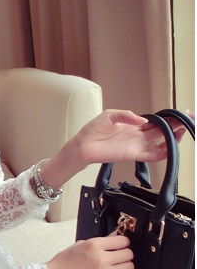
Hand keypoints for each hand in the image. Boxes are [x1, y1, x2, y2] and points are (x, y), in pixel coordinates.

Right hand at [47, 233, 133, 268]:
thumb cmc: (65, 260)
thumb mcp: (81, 244)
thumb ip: (101, 241)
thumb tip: (116, 236)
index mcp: (94, 245)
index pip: (122, 241)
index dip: (124, 242)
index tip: (121, 244)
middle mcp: (101, 258)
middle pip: (128, 254)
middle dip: (125, 253)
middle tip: (119, 255)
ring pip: (129, 267)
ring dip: (124, 265)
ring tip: (116, 265)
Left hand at [74, 109, 190, 165]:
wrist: (82, 145)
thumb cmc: (93, 131)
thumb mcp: (110, 115)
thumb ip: (127, 115)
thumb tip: (143, 120)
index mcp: (133, 126)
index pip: (156, 121)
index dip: (168, 118)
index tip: (181, 112)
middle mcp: (138, 136)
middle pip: (162, 130)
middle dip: (176, 125)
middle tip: (190, 119)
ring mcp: (136, 145)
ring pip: (160, 143)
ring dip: (173, 138)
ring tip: (183, 130)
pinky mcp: (132, 154)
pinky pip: (151, 155)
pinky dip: (162, 153)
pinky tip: (171, 147)